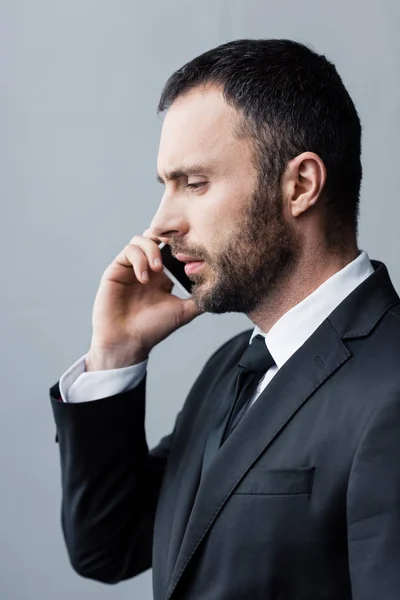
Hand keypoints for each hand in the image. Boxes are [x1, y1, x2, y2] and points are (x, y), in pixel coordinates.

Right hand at [86, 229, 203, 369]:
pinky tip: (144, 277)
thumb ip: (198, 300)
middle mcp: (147, 268)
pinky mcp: (117, 270)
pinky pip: (128, 251)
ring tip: (157, 268)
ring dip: (152, 249)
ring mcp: (131, 267)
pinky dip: (139, 259)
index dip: (180, 243)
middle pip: (156, 236)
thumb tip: (220, 291)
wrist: (127, 342)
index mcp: (163, 276)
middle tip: (175, 250)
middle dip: (166, 238)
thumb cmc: (152, 329)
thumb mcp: (183, 312)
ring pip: (141, 239)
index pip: (172, 248)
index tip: (191, 249)